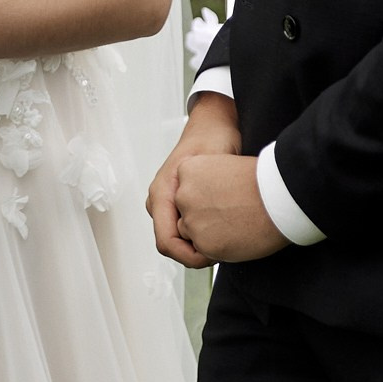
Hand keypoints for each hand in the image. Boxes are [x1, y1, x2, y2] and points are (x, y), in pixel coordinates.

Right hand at [148, 92, 241, 268]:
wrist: (213, 124)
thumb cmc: (212, 138)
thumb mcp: (209, 166)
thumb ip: (202, 193)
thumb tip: (199, 226)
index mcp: (162, 192)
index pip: (166, 241)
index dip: (189, 257)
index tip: (214, 257)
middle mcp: (159, 198)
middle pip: (169, 243)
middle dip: (194, 253)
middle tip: (223, 251)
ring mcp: (166, 199)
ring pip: (175, 236)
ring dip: (196, 244)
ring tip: (222, 240)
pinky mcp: (176, 200)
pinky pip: (182, 227)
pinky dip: (199, 233)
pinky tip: (219, 228)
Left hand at [173, 153, 288, 263]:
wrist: (279, 196)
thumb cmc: (261, 180)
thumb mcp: (225, 166)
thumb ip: (206, 181)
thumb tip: (204, 197)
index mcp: (186, 169)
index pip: (183, 192)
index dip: (203, 201)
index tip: (219, 202)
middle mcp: (182, 194)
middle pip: (185, 214)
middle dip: (203, 219)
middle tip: (229, 215)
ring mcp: (191, 220)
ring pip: (192, 235)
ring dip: (209, 234)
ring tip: (236, 224)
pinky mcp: (203, 243)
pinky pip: (204, 253)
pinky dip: (218, 249)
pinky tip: (237, 236)